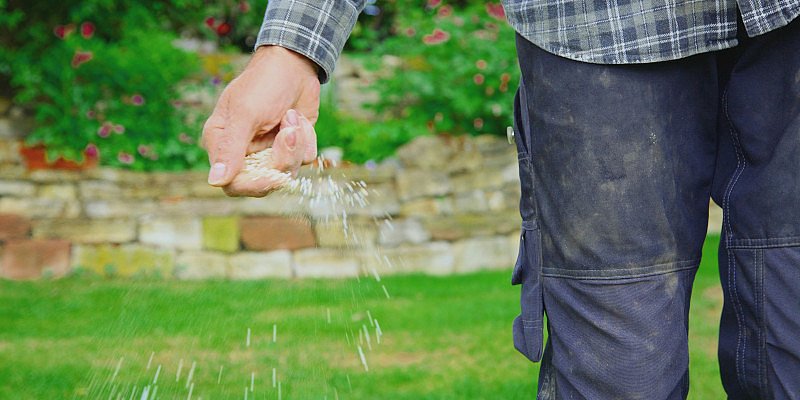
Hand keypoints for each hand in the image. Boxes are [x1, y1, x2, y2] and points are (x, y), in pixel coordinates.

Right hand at [201, 45, 319, 194]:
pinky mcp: (290, 147)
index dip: (254, 185)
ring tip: (292, 116)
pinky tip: (299, 117)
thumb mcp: (245, 114)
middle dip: (283, 157)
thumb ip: (230, 149)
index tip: (274, 175)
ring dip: (297, 143)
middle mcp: (243, 152)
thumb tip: (214, 182)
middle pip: (264, 181)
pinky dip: (307, 139)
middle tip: (289, 131)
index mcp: (222, 144)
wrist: (294, 64)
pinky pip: (304, 159)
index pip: (232, 183)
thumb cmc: (263, 84)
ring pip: (288, 171)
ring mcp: (268, 151)